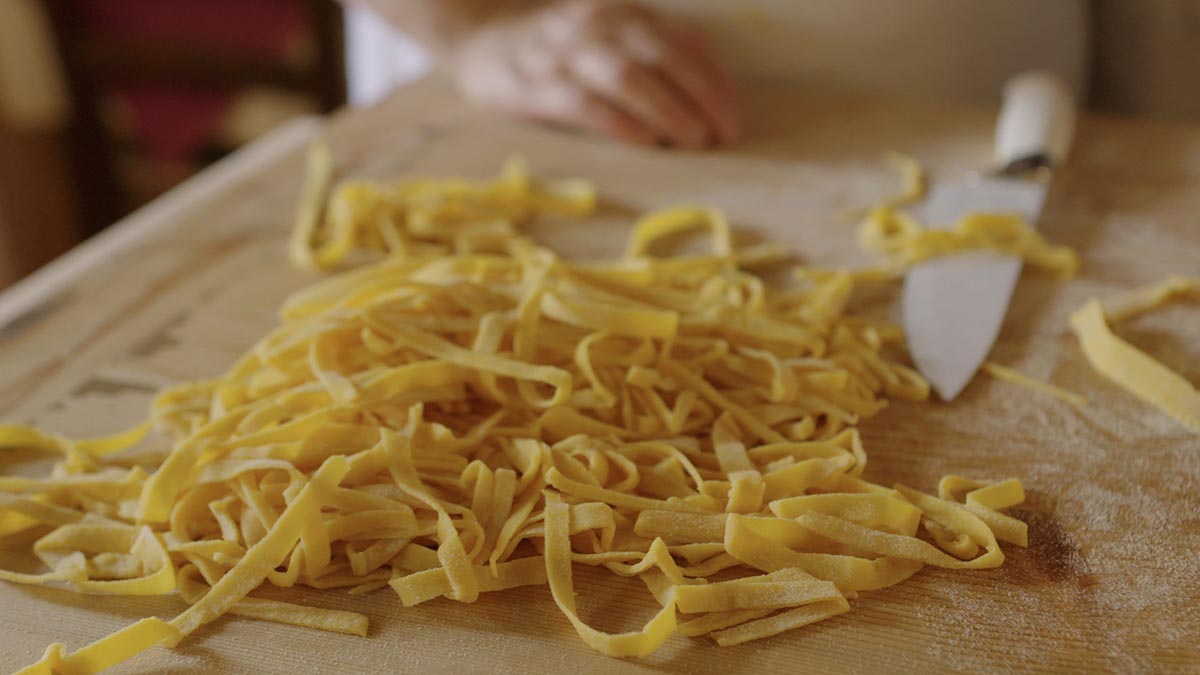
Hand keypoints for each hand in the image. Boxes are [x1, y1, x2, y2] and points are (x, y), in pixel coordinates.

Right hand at [450, 0, 740, 147]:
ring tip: (692, 142)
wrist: (479, 41)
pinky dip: (621, 124)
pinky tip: (645, 144)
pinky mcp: (535, 85)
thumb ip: (654, 50)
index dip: (714, 79)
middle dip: (700, 96)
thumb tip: (712, 88)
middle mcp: (595, 22)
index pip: (681, 40)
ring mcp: (563, 52)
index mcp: (621, 10)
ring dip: (667, 111)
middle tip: (722, 135)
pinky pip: (585, 103)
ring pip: (627, 77)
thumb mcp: (608, 34)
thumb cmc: (557, 49)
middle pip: (660, 55)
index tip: (734, 116)